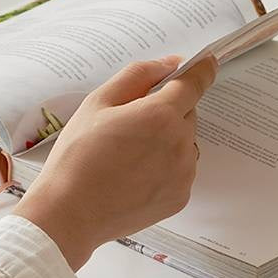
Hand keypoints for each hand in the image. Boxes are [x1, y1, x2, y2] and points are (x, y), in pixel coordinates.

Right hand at [13, 54, 217, 270]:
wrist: (71, 214)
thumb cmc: (77, 158)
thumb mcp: (98, 103)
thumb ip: (138, 75)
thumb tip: (171, 64)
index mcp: (161, 115)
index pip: (195, 82)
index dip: (201, 70)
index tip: (206, 64)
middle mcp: (180, 144)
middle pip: (187, 114)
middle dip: (167, 112)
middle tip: (131, 128)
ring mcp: (183, 175)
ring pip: (185, 144)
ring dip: (168, 142)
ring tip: (130, 158)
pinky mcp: (179, 198)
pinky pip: (181, 172)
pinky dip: (165, 169)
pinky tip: (135, 177)